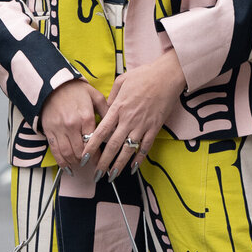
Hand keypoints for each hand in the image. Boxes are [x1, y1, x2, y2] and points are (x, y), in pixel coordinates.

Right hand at [40, 77, 109, 168]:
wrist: (52, 85)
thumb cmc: (75, 90)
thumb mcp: (95, 96)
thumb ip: (106, 111)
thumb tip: (116, 126)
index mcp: (86, 117)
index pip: (94, 143)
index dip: (98, 155)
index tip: (102, 162)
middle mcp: (72, 125)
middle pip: (81, 152)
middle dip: (87, 161)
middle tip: (92, 165)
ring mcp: (59, 129)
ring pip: (68, 154)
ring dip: (75, 162)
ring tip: (81, 164)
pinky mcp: (49, 131)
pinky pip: (55, 151)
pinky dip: (62, 162)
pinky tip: (67, 167)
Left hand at [83, 50, 186, 180]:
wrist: (167, 76)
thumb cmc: (144, 75)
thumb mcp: (122, 81)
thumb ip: (111, 97)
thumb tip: (106, 109)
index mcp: (118, 108)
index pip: (101, 132)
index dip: (91, 146)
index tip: (84, 158)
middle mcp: (128, 120)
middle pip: (112, 145)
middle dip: (103, 162)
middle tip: (96, 175)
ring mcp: (142, 125)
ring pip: (128, 150)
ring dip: (119, 165)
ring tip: (112, 176)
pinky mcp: (154, 127)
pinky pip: (145, 147)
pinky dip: (139, 158)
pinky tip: (133, 168)